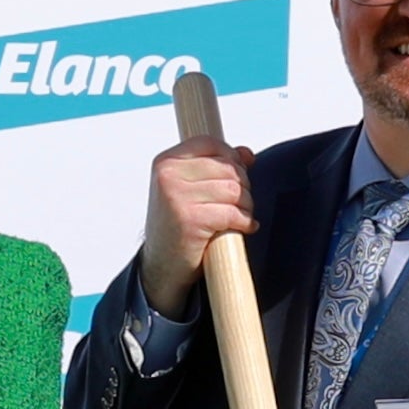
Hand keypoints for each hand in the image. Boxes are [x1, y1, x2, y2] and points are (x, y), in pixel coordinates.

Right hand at [136, 139, 255, 317]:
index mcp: (166, 162)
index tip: (236, 176)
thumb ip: (215, 167)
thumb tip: (246, 154)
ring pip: (234, 190)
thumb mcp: (191, 189)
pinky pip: (233, 213)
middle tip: (239, 204)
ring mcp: (176, 197)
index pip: (210, 143)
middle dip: (243, 186)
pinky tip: (243, 227)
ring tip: (240, 216)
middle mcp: (168, 175)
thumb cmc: (178, 225)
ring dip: (246, 205)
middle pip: (228, 168)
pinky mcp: (190, 220)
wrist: (162, 265)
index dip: (231, 157)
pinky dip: (244, 222)